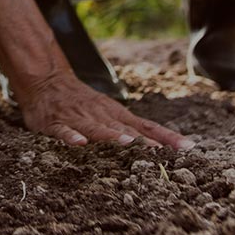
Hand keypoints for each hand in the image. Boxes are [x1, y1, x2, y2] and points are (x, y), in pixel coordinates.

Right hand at [15, 66, 186, 149]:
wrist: (46, 79)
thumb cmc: (81, 101)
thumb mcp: (109, 111)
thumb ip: (131, 128)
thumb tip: (164, 144)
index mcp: (116, 114)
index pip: (147, 126)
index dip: (167, 137)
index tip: (188, 148)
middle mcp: (100, 115)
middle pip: (125, 129)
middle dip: (143, 142)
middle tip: (161, 154)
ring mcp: (78, 118)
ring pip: (96, 128)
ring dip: (111, 135)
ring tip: (126, 143)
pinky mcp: (55, 122)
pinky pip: (63, 130)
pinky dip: (71, 136)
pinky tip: (79, 143)